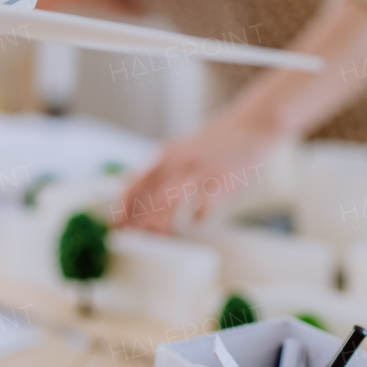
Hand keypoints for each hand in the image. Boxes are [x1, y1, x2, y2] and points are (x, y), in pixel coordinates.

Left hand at [114, 109, 280, 232]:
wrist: (250, 127)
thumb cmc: (212, 143)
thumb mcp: (180, 150)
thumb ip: (161, 170)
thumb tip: (137, 197)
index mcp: (166, 154)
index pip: (134, 182)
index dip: (122, 206)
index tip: (116, 225)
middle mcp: (179, 163)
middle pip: (148, 196)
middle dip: (136, 221)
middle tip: (130, 239)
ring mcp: (200, 174)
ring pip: (169, 203)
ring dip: (159, 224)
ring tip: (156, 237)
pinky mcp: (222, 185)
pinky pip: (203, 211)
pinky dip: (197, 220)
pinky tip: (196, 222)